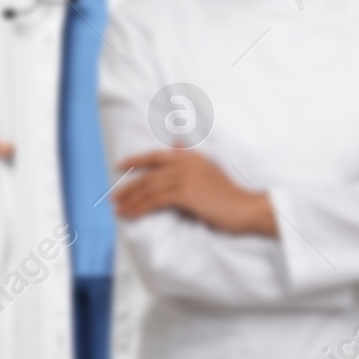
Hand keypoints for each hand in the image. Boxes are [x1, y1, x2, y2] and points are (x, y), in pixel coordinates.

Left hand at [113, 148, 275, 235]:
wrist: (244, 208)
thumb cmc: (227, 195)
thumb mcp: (208, 170)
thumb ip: (189, 158)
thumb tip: (175, 143)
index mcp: (193, 157)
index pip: (158, 155)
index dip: (137, 160)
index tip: (120, 165)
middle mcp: (188, 163)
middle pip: (150, 175)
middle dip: (129, 187)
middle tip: (115, 198)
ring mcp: (186, 177)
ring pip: (149, 188)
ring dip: (131, 200)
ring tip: (119, 209)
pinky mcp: (185, 193)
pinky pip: (154, 201)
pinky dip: (139, 208)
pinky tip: (130, 215)